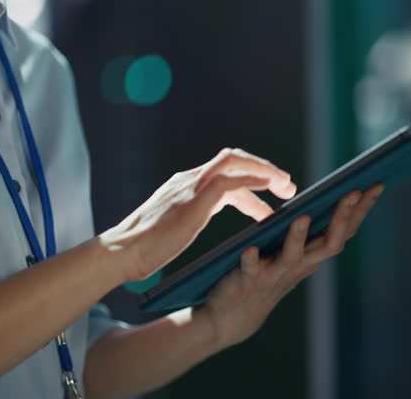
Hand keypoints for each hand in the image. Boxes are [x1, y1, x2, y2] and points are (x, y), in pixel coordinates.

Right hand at [99, 148, 296, 281]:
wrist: (122, 253)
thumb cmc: (145, 246)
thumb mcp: (173, 223)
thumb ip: (189, 213)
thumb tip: (195, 218)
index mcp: (186, 184)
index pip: (225, 170)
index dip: (252, 178)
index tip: (272, 193)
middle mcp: (189, 179)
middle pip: (233, 158)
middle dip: (263, 167)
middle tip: (288, 185)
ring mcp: (189, 188)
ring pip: (233, 162)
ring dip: (264, 171)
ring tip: (285, 187)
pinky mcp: (192, 203)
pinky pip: (228, 183)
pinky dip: (251, 182)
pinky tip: (267, 190)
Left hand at [195, 183, 384, 347]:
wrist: (234, 316)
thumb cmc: (266, 274)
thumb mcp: (293, 252)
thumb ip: (308, 230)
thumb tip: (325, 196)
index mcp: (312, 254)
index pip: (344, 230)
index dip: (362, 209)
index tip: (377, 184)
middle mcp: (300, 265)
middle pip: (329, 242)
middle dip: (342, 217)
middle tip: (353, 192)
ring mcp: (275, 274)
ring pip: (293, 256)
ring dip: (298, 237)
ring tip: (301, 217)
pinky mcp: (248, 281)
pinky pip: (250, 270)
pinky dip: (251, 260)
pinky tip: (248, 249)